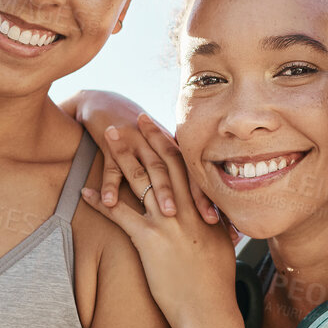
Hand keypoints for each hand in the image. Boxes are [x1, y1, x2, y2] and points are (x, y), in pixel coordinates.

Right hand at [71, 92, 219, 223]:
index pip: (193, 176)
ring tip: (168, 214)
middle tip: (207, 220)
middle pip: (175, 174)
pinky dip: (110, 185)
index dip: (206, 196)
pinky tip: (109, 203)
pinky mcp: (111, 149)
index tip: (218, 218)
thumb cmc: (141, 142)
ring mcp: (135, 147)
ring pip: (147, 171)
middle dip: (191, 197)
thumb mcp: (162, 155)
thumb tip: (205, 210)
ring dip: (158, 191)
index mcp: (172, 153)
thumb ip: (180, 179)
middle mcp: (156, 149)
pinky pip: (111, 169)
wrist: (110, 108)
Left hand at [79, 117, 237, 327]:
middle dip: (144, 139)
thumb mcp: (220, 249)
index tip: (155, 125)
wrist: (208, 310)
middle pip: (162, 165)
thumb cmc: (215, 286)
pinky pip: (121, 215)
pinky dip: (102, 201)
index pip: (185, 166)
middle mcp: (186, 210)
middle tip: (129, 118)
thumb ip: (215, 228)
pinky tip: (86, 190)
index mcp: (203, 209)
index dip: (167, 142)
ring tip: (107, 139)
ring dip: (122, 157)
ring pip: (141, 181)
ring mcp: (168, 223)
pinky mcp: (150, 242)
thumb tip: (213, 219)